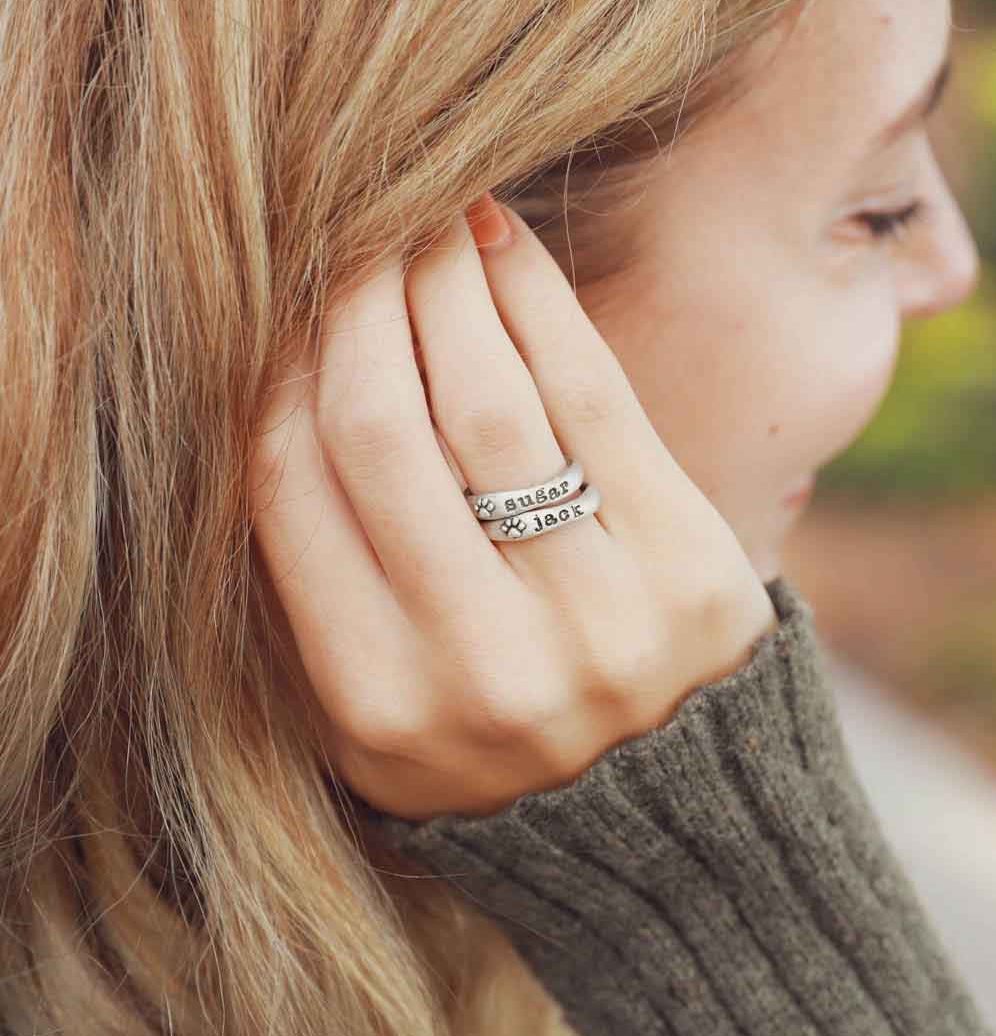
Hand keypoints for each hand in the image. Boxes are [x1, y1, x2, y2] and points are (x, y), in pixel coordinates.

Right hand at [249, 193, 778, 820]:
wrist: (678, 818)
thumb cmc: (504, 744)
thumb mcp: (381, 721)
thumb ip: (316, 594)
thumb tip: (270, 397)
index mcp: (375, 706)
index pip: (291, 488)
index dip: (275, 367)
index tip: (283, 300)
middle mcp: (479, 665)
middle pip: (383, 429)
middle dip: (355, 303)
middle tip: (352, 225)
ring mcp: (594, 616)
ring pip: (490, 401)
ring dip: (444, 284)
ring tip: (427, 216)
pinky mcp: (686, 565)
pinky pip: (595, 398)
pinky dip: (539, 304)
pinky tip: (503, 246)